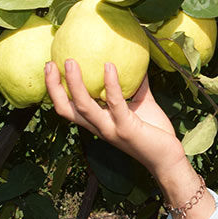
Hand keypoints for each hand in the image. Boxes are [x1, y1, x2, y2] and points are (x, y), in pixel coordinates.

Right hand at [45, 59, 182, 169]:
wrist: (167, 157)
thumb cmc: (154, 131)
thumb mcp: (142, 104)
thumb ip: (136, 86)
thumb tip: (135, 61)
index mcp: (98, 122)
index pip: (68, 108)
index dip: (54, 90)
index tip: (50, 67)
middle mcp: (99, 127)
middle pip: (66, 109)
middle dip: (53, 88)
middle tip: (50, 64)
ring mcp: (110, 129)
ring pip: (84, 107)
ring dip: (74, 84)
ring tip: (70, 62)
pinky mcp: (126, 129)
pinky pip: (115, 104)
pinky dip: (110, 84)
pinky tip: (109, 66)